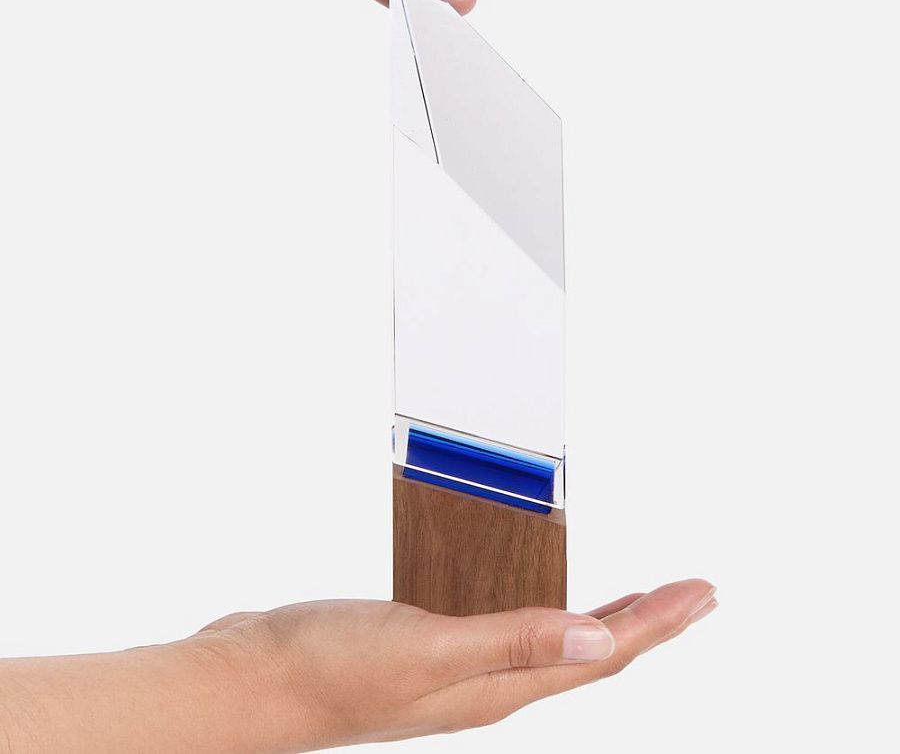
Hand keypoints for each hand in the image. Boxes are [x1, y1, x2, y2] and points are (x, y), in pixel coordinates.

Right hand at [0, 578, 716, 752]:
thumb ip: (515, 644)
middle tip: (689, 592)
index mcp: (497, 687)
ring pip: (550, 638)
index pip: (601, 656)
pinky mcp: (429, 640)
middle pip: (588, 651)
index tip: (703, 592)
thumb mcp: (427, 651)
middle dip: (646, 621)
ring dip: (598, 615)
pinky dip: (537, 603)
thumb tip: (603, 642)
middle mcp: (487, 681)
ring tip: (633, 596)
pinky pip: (505, 621)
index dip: (658, 624)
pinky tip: (531, 589)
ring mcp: (456, 663)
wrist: (250, 675)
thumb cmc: (326, 666)